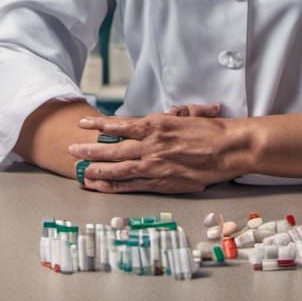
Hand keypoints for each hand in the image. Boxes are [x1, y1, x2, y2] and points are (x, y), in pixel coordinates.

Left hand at [67, 104, 253, 193]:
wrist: (229, 148)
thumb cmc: (212, 130)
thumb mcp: (190, 114)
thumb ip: (174, 114)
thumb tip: (167, 113)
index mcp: (157, 125)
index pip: (121, 125)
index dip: (100, 125)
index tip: (84, 124)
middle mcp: (152, 145)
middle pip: (114, 149)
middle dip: (90, 150)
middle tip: (72, 151)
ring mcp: (156, 165)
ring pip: (119, 169)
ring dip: (97, 170)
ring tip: (80, 172)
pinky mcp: (163, 182)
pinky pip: (133, 185)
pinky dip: (114, 186)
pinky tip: (101, 187)